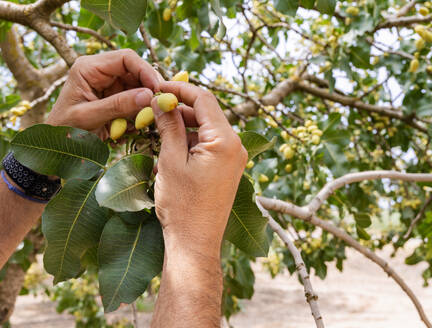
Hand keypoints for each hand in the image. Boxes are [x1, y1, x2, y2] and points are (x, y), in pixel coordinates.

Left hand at [46, 49, 161, 137]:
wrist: (56, 146)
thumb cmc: (65, 130)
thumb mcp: (90, 117)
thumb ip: (118, 105)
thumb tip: (148, 95)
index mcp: (88, 68)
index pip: (126, 58)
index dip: (146, 70)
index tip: (158, 89)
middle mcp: (100, 72)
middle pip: (136, 70)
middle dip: (149, 87)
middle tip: (161, 104)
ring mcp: (108, 84)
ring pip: (139, 85)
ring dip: (146, 101)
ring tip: (148, 118)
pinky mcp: (114, 97)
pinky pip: (136, 98)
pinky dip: (141, 110)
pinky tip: (139, 123)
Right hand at [151, 82, 247, 254]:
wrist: (195, 242)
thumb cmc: (182, 205)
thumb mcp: (171, 161)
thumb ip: (168, 126)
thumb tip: (162, 99)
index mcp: (225, 141)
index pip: (204, 99)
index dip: (179, 89)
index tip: (158, 87)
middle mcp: (236, 146)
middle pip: (207, 112)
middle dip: (180, 108)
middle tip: (153, 108)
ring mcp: (234, 158)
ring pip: (207, 128)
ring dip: (183, 125)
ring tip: (157, 129)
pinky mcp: (228, 168)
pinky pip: (210, 144)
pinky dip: (190, 140)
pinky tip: (170, 146)